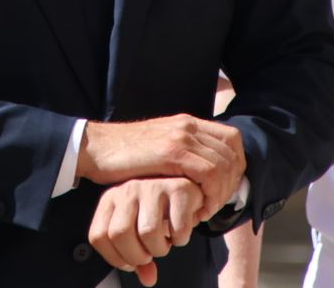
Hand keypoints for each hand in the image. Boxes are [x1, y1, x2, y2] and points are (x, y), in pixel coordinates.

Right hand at [77, 115, 244, 219]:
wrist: (98, 147)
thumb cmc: (126, 155)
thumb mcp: (160, 147)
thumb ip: (182, 153)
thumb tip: (203, 175)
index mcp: (188, 123)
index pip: (232, 139)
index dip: (236, 166)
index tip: (223, 190)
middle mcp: (189, 126)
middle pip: (233, 153)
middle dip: (231, 184)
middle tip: (215, 206)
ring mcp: (182, 137)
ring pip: (224, 165)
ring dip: (221, 194)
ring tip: (205, 211)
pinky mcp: (172, 152)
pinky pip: (209, 173)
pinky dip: (210, 195)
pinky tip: (197, 211)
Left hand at [88, 177, 203, 286]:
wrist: (186, 187)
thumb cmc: (158, 209)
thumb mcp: (138, 229)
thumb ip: (137, 254)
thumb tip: (148, 279)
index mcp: (111, 199)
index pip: (99, 236)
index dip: (115, 257)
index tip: (130, 261)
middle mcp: (128, 189)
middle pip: (120, 234)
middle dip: (137, 255)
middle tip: (149, 253)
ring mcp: (153, 187)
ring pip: (148, 232)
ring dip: (160, 248)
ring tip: (164, 241)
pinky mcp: (178, 189)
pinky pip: (177, 228)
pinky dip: (181, 239)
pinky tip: (178, 232)